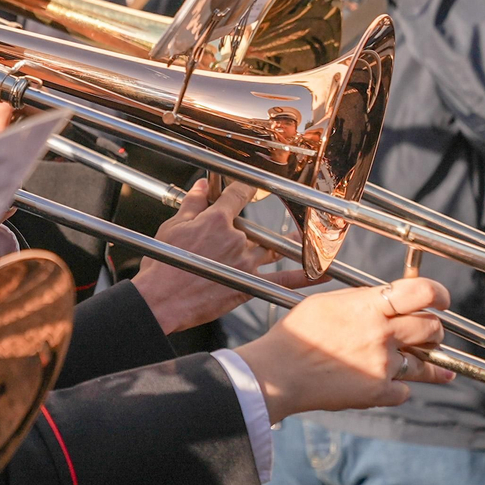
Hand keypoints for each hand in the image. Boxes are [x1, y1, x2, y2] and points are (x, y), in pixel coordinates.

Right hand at [132, 180, 294, 332]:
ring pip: (272, 248)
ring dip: (288, 243)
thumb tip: (202, 186)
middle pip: (253, 226)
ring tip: (300, 239)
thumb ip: (192, 204)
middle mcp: (236, 239)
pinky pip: (283, 280)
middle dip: (251, 227)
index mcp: (216, 220)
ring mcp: (246, 262)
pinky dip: (306, 277)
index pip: (238, 194)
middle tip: (255, 227)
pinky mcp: (250, 285)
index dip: (245, 187)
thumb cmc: (162, 264)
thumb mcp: (173, 226)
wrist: (161, 299)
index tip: (252, 184)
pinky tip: (323, 274)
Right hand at [234, 277, 454, 422]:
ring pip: (426, 363)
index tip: (441, 299)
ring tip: (424, 362)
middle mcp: (382, 334)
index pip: (421, 292)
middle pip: (432, 328)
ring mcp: (383, 366)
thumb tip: (387, 301)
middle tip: (425, 333)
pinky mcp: (379, 393)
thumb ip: (362, 301)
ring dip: (425, 361)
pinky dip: (398, 387)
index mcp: (369, 306)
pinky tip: (387, 383)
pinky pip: (405, 390)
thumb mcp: (327, 302)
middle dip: (432, 329)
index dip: (438, 293)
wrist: (278, 373)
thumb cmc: (297, 334)